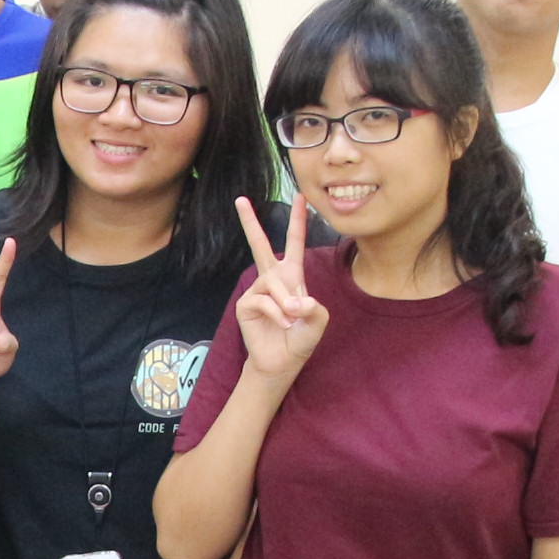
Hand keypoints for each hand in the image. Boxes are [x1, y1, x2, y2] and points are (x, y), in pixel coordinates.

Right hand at [231, 196, 325, 384]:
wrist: (282, 361)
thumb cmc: (301, 338)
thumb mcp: (318, 320)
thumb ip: (314, 307)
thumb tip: (295, 300)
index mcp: (292, 276)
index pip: (294, 243)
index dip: (297, 220)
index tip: (299, 196)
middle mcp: (272, 279)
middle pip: (260, 245)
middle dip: (250, 222)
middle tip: (240, 199)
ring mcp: (256, 291)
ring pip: (273, 283)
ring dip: (286, 302)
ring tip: (291, 320)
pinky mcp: (245, 305)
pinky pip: (263, 301)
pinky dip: (276, 313)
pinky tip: (281, 324)